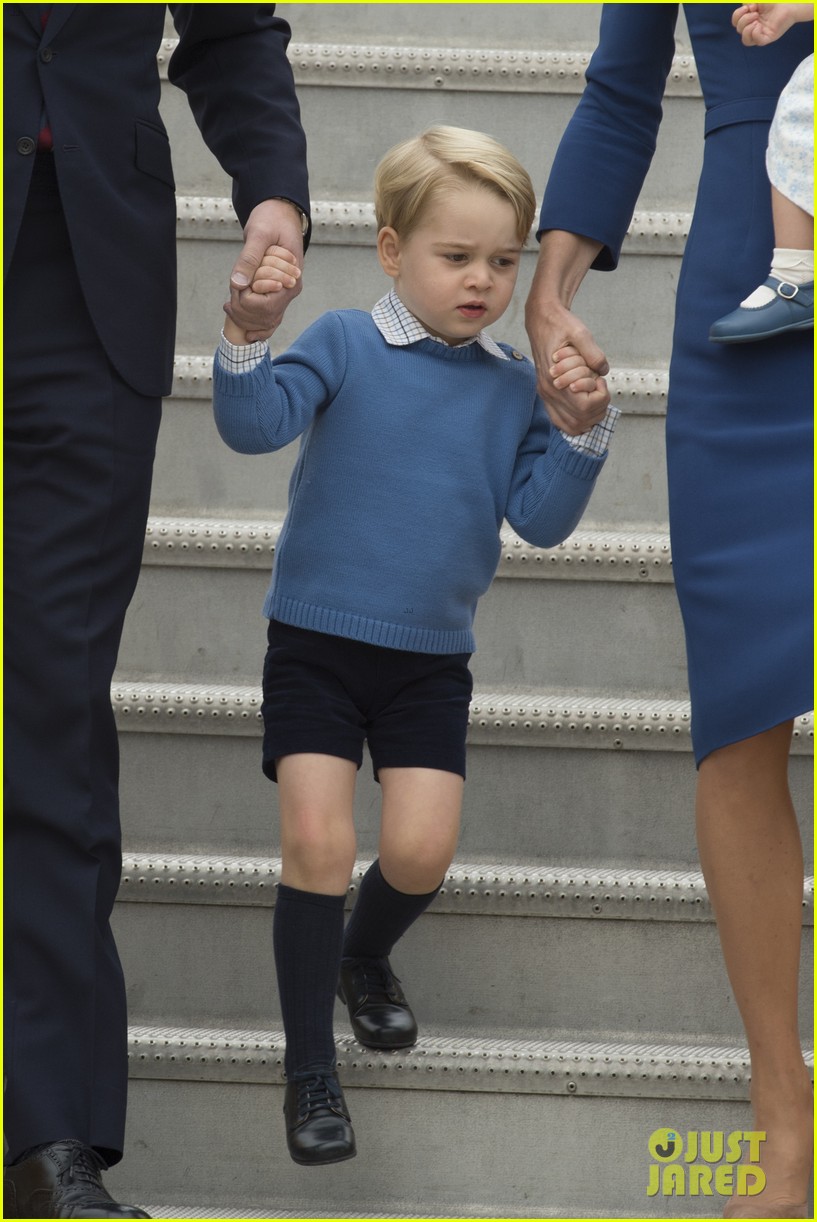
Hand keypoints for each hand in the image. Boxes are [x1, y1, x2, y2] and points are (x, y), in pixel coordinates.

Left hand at [224, 199, 304, 341]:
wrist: (280, 213)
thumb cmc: (272, 220)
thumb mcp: (258, 234)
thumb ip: (249, 259)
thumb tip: (237, 283)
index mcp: (290, 280)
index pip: (265, 306)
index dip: (245, 300)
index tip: (235, 285)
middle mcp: (290, 291)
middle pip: (263, 317)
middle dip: (242, 310)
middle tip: (227, 301)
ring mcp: (284, 293)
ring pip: (263, 320)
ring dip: (243, 315)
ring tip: (227, 305)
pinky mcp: (276, 291)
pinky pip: (265, 315)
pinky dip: (250, 320)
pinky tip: (233, 313)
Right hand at [526, 297, 609, 433]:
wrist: (541, 319)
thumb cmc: (559, 325)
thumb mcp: (581, 333)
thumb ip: (594, 354)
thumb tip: (603, 371)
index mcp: (554, 378)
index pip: (584, 407)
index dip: (599, 396)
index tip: (599, 380)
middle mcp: (548, 391)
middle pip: (580, 421)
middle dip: (597, 407)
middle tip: (599, 387)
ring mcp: (546, 395)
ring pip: (571, 426)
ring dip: (589, 416)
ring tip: (593, 395)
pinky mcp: (547, 394)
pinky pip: (561, 421)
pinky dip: (576, 419)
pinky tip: (585, 405)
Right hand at [731, 4, 805, 44]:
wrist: (789, 5)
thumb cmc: (774, 2)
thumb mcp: (757, 0)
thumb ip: (747, 1)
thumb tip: (743, 6)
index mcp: (749, 19)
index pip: (736, 22)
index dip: (737, 15)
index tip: (748, 7)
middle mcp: (753, 28)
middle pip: (739, 30)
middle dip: (744, 20)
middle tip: (756, 13)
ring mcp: (760, 34)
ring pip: (746, 40)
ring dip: (747, 30)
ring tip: (757, 21)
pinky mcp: (768, 38)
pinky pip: (757, 42)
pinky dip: (755, 34)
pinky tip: (759, 26)